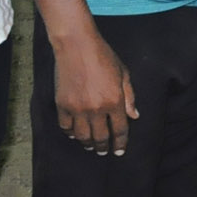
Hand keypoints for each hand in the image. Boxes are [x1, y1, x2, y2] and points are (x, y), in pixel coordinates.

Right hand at [53, 32, 138, 155]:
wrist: (77, 45)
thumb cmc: (103, 56)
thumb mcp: (123, 73)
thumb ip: (129, 96)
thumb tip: (134, 116)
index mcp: (114, 101)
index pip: (119, 130)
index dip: (120, 143)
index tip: (119, 151)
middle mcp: (96, 108)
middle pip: (101, 137)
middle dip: (103, 147)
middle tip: (104, 152)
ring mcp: (78, 108)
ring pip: (82, 136)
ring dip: (87, 143)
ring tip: (90, 145)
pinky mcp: (62, 105)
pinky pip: (66, 127)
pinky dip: (70, 133)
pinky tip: (74, 133)